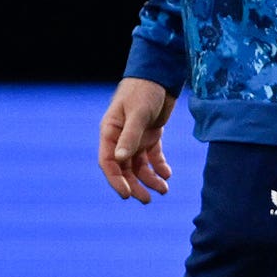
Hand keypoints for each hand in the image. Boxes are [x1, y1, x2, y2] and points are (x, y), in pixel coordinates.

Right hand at [97, 77, 176, 202]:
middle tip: (146, 200)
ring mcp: (135, 137)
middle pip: (124, 168)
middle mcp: (120, 138)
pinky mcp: (151, 134)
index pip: (108, 162)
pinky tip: (167, 174)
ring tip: (164, 190)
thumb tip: (119, 159)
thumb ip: (130, 136)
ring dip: (149, 179)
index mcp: (110, 132)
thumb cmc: (144, 90)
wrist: (160, 75)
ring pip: (139, 165)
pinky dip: (159, 166)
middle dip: (135, 185)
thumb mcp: (138, 113)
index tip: (127, 194)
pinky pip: (153, 156)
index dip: (116, 180)